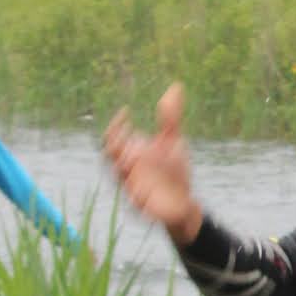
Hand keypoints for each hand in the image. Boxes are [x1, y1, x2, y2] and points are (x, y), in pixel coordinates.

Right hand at [104, 83, 202, 241]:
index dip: (116, 125)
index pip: (113, 138)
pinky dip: (139, 199)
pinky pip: (136, 205)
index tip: (126, 112)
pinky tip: (145, 193)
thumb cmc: (173, 170)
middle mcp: (129, 171)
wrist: (184, 202)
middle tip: (131, 141)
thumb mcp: (173, 141)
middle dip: (117, 148)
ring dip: (125, 172)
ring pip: (121, 181)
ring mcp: (134, 190)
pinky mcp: (143, 208)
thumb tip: (176, 86)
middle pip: (111, 158)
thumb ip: (171, 117)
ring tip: (133, 162)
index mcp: (132, 154)